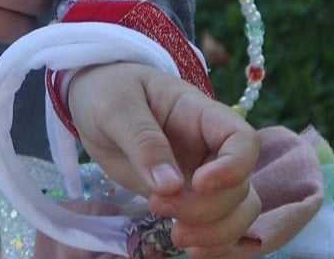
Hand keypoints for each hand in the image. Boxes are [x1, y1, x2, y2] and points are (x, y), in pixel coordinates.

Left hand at [68, 63, 261, 258]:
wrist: (91, 101)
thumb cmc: (107, 90)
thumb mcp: (115, 106)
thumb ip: (142, 140)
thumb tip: (170, 185)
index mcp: (198, 113)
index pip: (243, 140)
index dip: (233, 168)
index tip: (198, 184)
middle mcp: (209, 147)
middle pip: (241, 187)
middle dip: (208, 210)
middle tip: (158, 207)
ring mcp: (201, 175)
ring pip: (239, 212)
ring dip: (216, 234)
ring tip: (175, 237)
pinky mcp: (188, 198)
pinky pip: (221, 228)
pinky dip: (216, 246)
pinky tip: (191, 251)